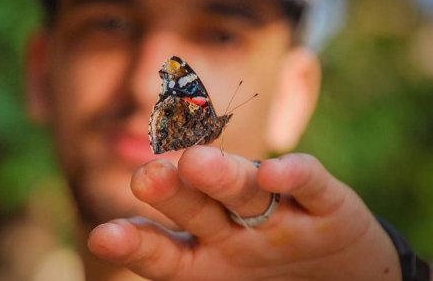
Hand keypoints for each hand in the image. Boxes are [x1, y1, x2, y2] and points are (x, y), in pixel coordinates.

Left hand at [88, 146, 400, 279]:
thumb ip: (178, 268)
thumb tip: (117, 257)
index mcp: (205, 258)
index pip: (164, 251)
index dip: (136, 242)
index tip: (104, 236)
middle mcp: (237, 230)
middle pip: (199, 209)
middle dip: (174, 193)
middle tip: (146, 177)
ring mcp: (281, 215)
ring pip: (248, 192)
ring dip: (225, 176)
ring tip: (195, 163)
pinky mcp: (328, 206)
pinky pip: (312, 187)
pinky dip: (296, 177)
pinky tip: (275, 171)